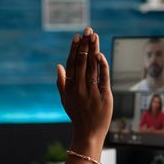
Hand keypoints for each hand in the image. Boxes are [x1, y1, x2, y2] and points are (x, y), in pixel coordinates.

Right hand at [57, 27, 112, 150]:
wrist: (88, 133)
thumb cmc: (77, 115)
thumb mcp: (65, 99)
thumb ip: (61, 82)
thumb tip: (59, 65)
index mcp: (70, 87)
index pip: (71, 64)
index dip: (74, 49)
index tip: (77, 37)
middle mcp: (80, 88)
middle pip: (82, 62)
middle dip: (85, 45)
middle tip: (88, 30)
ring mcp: (92, 91)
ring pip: (92, 66)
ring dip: (93, 50)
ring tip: (94, 36)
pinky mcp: (105, 96)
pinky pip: (103, 77)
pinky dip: (102, 65)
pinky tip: (100, 54)